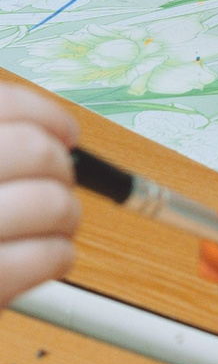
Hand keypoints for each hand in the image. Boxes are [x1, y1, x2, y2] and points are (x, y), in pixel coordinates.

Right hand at [0, 85, 78, 301]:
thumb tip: (53, 139)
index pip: (4, 107)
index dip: (47, 117)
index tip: (65, 134)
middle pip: (35, 152)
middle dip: (61, 169)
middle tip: (57, 184)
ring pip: (51, 204)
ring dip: (66, 214)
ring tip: (52, 225)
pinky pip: (46, 257)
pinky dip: (58, 255)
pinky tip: (46, 256)